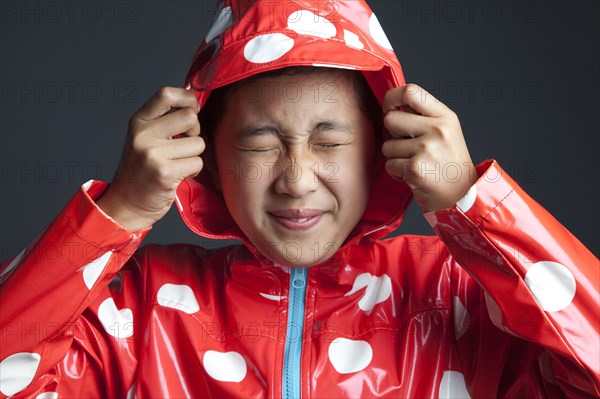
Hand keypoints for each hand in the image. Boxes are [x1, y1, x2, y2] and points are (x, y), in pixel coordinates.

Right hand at [97, 87, 203, 230]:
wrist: (126, 204)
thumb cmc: (141, 171)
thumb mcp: (144, 139)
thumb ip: (164, 121)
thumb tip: (194, 105)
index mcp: (139, 122)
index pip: (166, 94)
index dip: (187, 98)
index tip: (193, 109)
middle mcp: (144, 134)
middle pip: (189, 117)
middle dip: (195, 131)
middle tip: (185, 144)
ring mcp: (153, 153)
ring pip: (198, 143)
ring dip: (194, 155)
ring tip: (178, 163)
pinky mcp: (165, 172)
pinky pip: (197, 162)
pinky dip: (193, 170)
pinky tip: (178, 175)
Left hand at [381, 84, 477, 212]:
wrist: (462, 198)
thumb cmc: (448, 166)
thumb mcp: (445, 133)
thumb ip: (422, 117)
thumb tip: (391, 104)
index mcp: (445, 117)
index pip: (411, 91)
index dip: (392, 96)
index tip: (388, 107)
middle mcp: (438, 129)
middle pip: (391, 119)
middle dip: (392, 135)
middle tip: (408, 148)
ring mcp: (426, 149)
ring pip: (387, 145)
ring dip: (395, 158)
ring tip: (415, 164)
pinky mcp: (415, 168)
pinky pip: (390, 164)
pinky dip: (397, 173)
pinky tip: (414, 177)